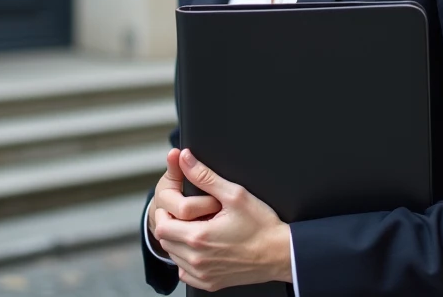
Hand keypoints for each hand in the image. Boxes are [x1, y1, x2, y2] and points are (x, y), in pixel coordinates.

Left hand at [154, 148, 291, 290]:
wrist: (280, 253)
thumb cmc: (262, 225)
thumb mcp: (234, 194)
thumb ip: (205, 176)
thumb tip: (185, 159)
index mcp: (199, 237)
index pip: (162, 226)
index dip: (165, 213)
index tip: (176, 206)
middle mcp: (197, 259)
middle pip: (165, 242)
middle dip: (170, 226)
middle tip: (187, 215)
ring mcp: (203, 274)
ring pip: (174, 257)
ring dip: (178, 242)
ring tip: (196, 229)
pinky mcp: (211, 283)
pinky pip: (186, 274)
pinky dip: (187, 261)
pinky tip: (202, 248)